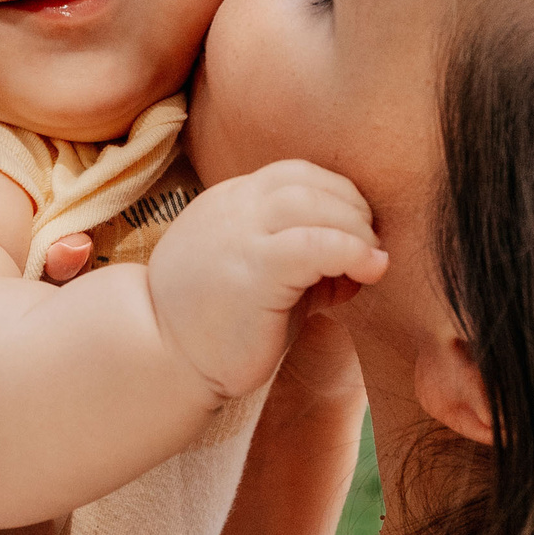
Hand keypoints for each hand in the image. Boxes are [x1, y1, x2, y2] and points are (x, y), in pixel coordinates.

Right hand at [145, 159, 387, 399]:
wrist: (162, 360)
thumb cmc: (216, 326)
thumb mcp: (261, 276)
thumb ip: (303, 256)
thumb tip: (366, 260)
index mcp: (230, 202)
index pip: (294, 174)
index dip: (336, 194)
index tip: (355, 231)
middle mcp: (233, 208)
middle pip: (308, 181)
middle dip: (353, 208)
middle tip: (371, 247)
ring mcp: (240, 235)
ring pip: (313, 202)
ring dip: (356, 227)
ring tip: (371, 260)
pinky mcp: (254, 270)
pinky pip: (315, 244)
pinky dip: (352, 251)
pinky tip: (369, 271)